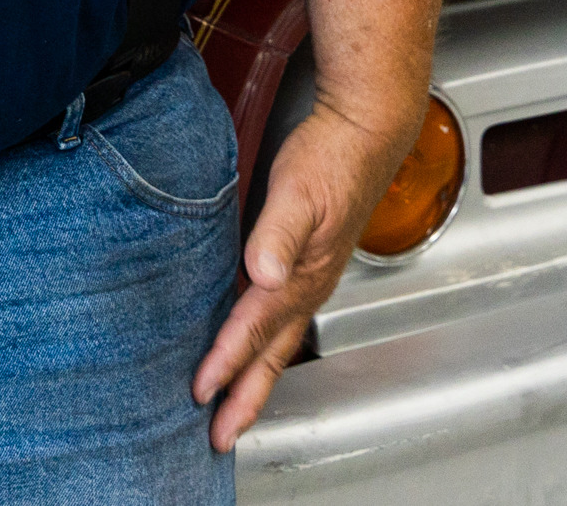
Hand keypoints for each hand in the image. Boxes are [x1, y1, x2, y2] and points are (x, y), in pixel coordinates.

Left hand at [190, 102, 412, 449]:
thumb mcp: (300, 191)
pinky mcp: (304, 260)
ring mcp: (309, 275)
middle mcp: (308, 283)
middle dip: (246, 396)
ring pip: (278, 340)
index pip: (256, 328)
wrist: (365, 130)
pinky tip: (245, 343)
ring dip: (254, 377)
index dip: (227, 361)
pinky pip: (279, 317)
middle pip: (273, 353)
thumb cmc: (332, 156)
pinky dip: (260, 342)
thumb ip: (278, 233)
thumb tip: (263, 272)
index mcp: (303, 273)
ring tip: (232, 406)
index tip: (201, 391)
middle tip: (221, 435)